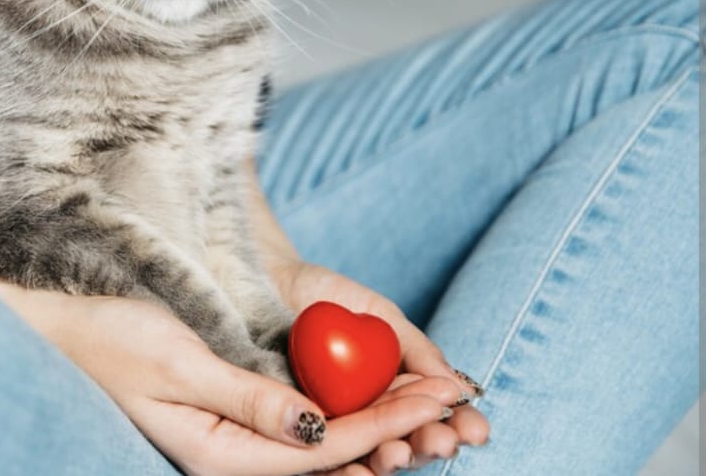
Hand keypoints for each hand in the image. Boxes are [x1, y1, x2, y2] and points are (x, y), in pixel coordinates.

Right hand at [0, 274, 453, 475]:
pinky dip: (348, 404)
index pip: (322, 449)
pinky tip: (380, 390)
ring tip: (434, 397)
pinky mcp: (233, 404)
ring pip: (324, 441)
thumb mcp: (176, 362)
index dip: (386, 422)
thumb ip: (247, 399)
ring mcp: (233, 430)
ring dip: (381, 420)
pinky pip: (304, 417)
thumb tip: (317, 431)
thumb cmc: (107, 331)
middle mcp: (231, 452)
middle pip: (334, 455)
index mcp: (216, 455)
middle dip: (398, 428)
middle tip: (456, 397)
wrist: (60, 309)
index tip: (439, 392)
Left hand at [270, 261, 490, 473]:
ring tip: (398, 452)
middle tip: (442, 442)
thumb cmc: (323, 295)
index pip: (433, 415)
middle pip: (406, 440)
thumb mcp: (378, 314)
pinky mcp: (293, 431)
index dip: (458, 427)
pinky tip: (359, 468)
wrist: (262, 279)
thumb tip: (461, 389)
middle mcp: (369, 413)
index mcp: (396, 388)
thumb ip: (415, 348)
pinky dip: (340, 464)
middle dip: (428, 445)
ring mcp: (332, 423)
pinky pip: (319, 455)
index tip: (474, 429)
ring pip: (367, 452)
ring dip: (390, 457)